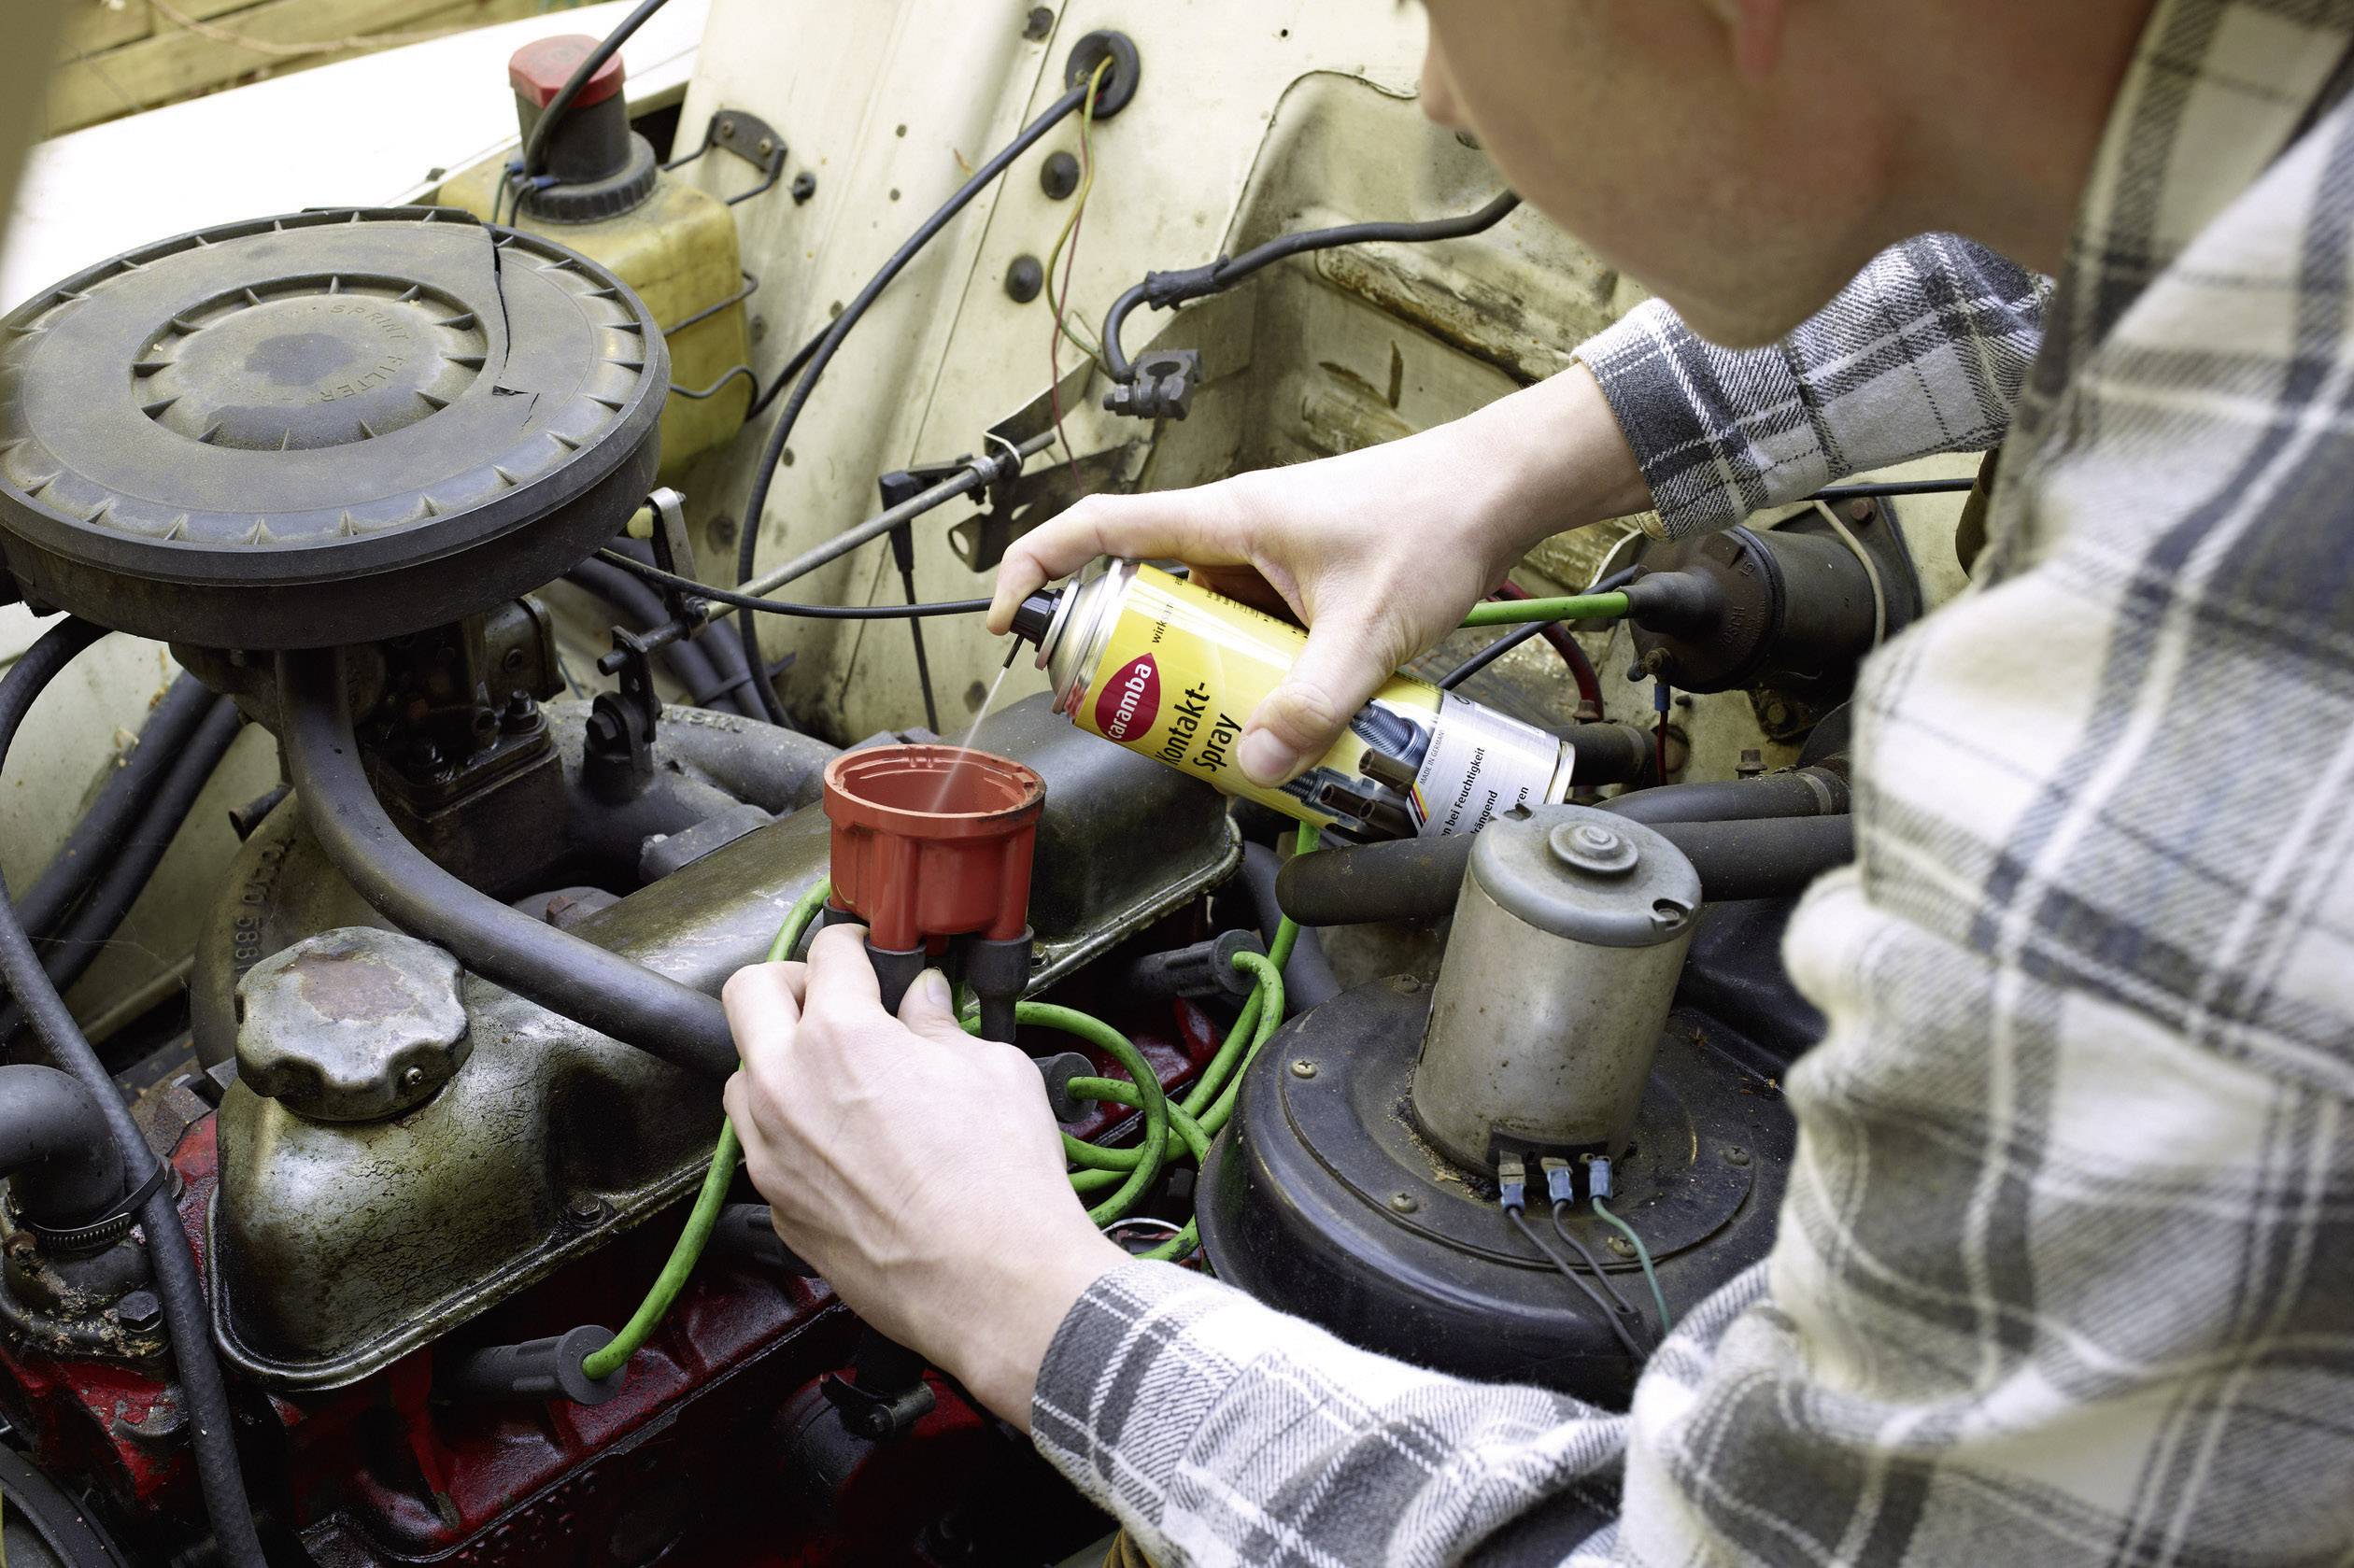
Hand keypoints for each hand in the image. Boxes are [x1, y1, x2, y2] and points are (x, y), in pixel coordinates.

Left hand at [721, 924, 1128, 1429]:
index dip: (857, 943)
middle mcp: (786, 1087)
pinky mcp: (777, 1206)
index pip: (827, 951)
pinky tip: (850, 1145)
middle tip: (836, 998)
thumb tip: (925, 1005)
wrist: (995, 1284)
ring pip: (744, 1076)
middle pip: (747, 993)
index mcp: (841, 1036)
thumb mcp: (993, 1070)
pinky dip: (795, 1131)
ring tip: (841, 1077)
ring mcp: (772, 1152)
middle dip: (792, 982)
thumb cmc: (1000, 1185)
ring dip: (781, 1061)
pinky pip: (765, 1147)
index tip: (868, 955)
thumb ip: (942, 1025)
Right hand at [988, 366, 1650, 784]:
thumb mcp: (1368, 629)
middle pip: (1135, 587)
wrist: (1499, 493)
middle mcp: (1232, 532)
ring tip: (1189, 725)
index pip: (1097, 528)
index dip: (1036, 568)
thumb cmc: (1435, 522)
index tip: (1007, 620)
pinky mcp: (1295, 580)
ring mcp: (1263, 556)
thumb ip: (1316, 700)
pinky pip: (1239, 626)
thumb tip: (1258, 760)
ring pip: (1190, 614)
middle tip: (1113, 712)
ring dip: (1180, 667)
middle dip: (1113, 652)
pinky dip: (1234, 666)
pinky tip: (1261, 710)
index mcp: (1224, 518)